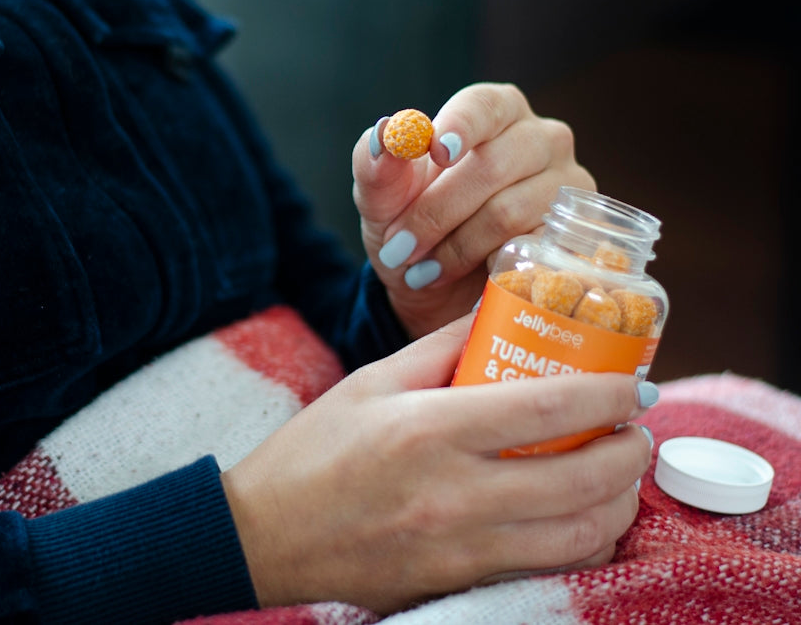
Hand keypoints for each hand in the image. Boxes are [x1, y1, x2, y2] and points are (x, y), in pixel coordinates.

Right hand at [221, 313, 652, 613]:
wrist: (263, 538)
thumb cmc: (312, 453)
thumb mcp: (370, 381)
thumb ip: (440, 346)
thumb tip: (501, 312)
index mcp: (428, 429)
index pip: (548, 406)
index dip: (609, 393)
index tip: (634, 384)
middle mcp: (453, 494)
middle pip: (584, 478)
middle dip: (630, 451)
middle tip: (633, 429)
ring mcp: (461, 548)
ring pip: (580, 535)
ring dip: (618, 502)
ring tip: (615, 473)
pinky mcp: (460, 583)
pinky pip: (549, 569)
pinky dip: (583, 543)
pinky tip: (579, 517)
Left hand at [353, 82, 594, 338]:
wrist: (433, 282)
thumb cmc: (409, 222)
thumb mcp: (381, 197)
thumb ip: (376, 164)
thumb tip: (386, 136)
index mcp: (495, 111)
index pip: (484, 105)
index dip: (460, 127)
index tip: (436, 153)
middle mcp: (541, 139)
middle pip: (492, 166)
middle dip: (435, 212)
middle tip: (399, 248)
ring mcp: (568, 186)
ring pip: (508, 213)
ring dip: (454, 248)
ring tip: (422, 270)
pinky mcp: (577, 236)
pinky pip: (533, 250)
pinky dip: (488, 268)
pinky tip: (464, 278)